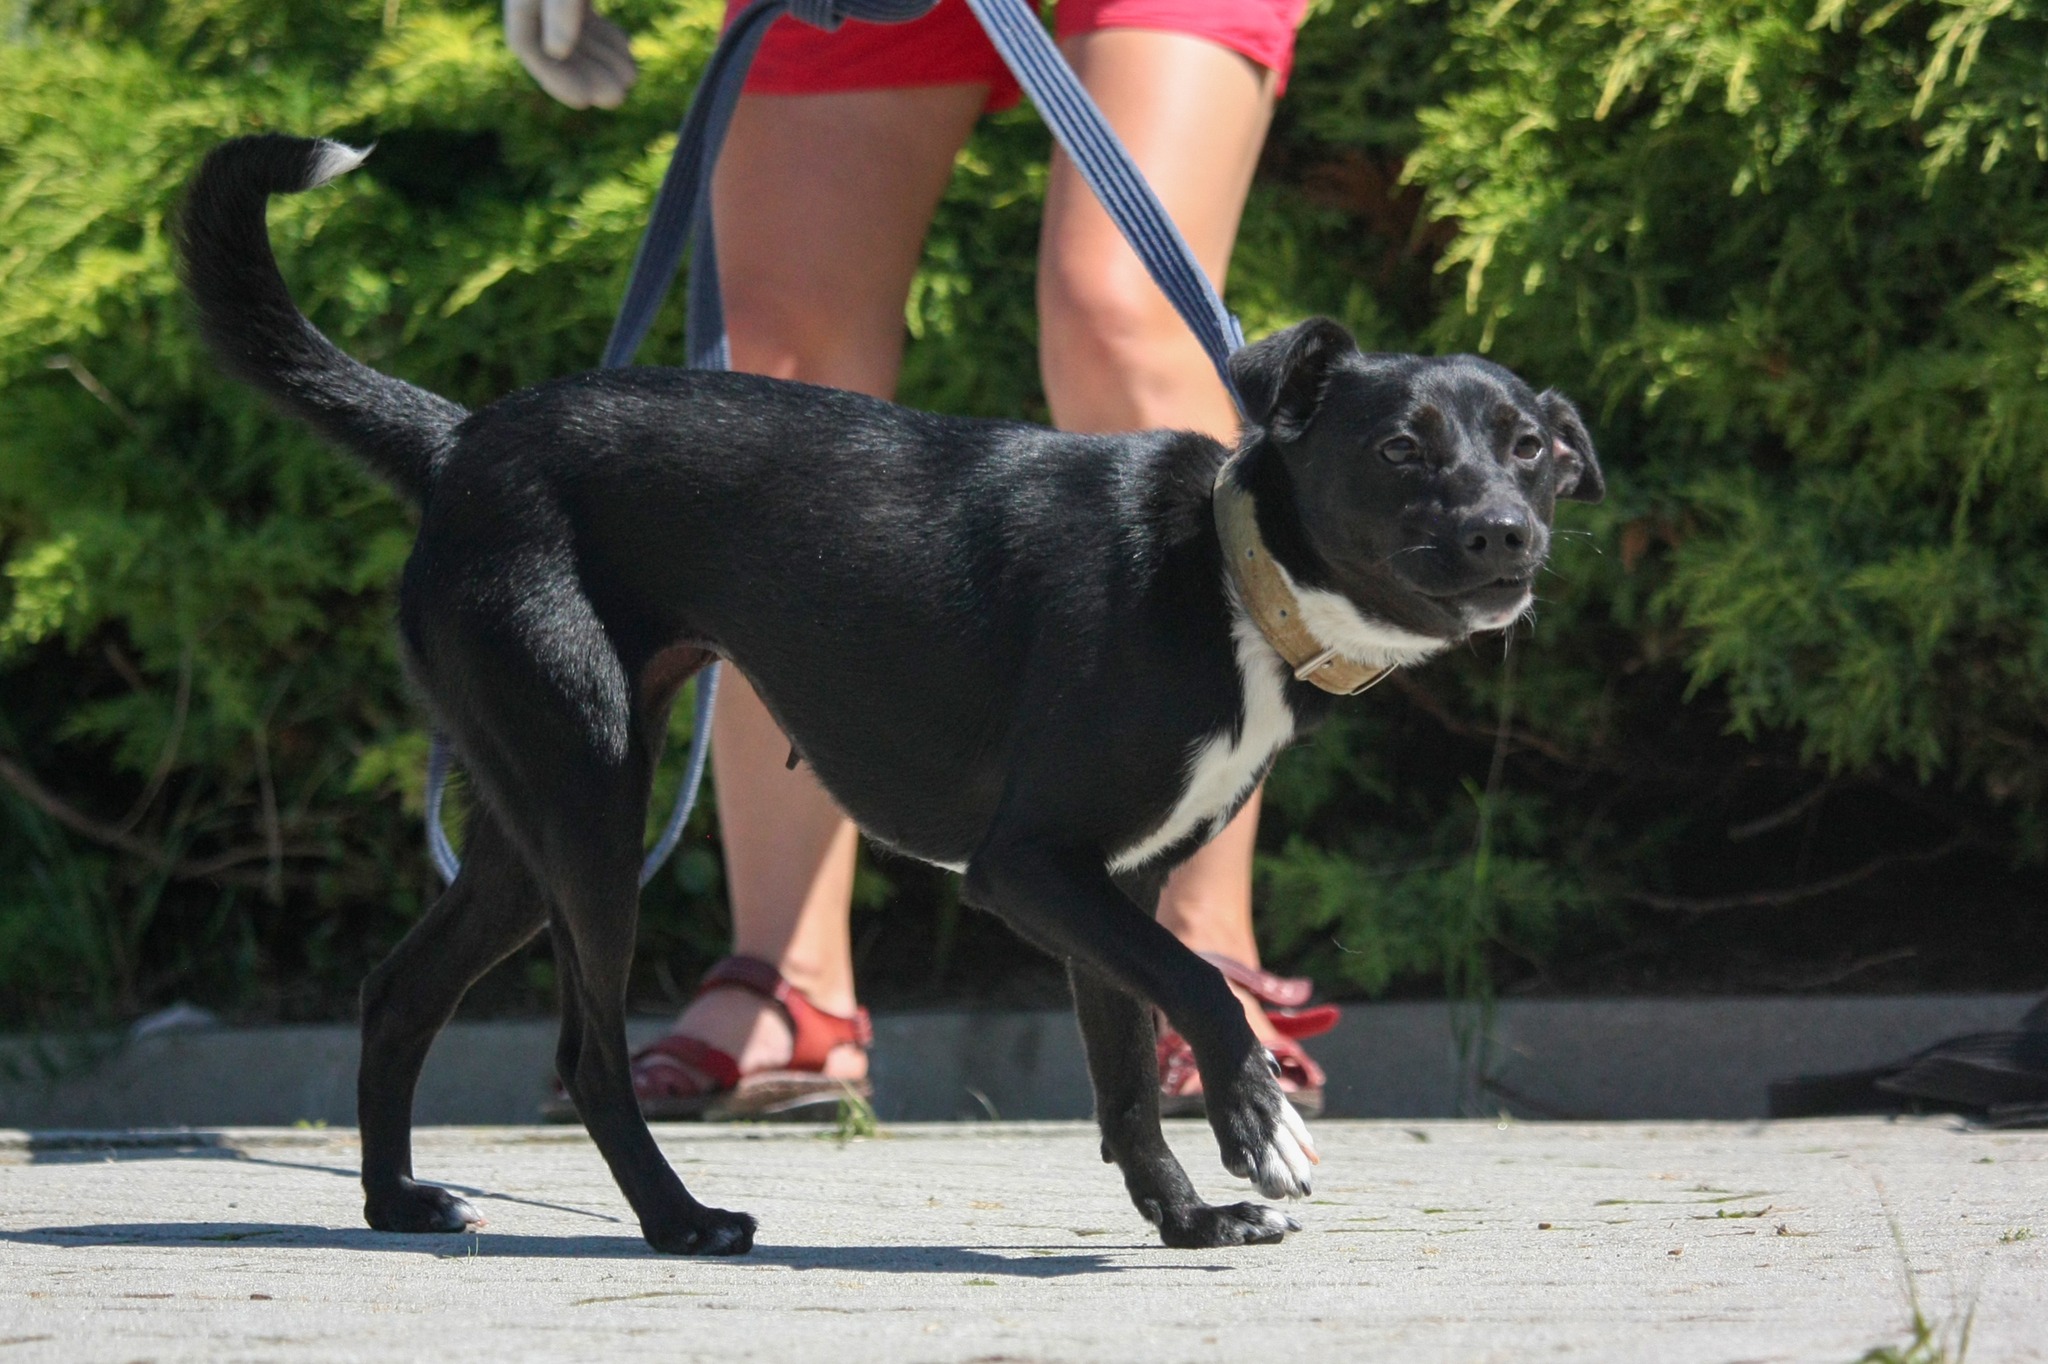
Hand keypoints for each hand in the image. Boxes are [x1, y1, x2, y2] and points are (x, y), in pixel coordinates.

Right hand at [504, 0, 637, 108]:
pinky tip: (627, 47)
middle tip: (616, 97)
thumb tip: (556, 52)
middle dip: (586, 74)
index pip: (524, 42)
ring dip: (602, 58)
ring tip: (630, 76)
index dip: (553, 77)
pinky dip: (605, 33)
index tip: (583, 101)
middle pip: (553, 43)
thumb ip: (560, 8)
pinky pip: (585, 13)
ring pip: (574, 30)